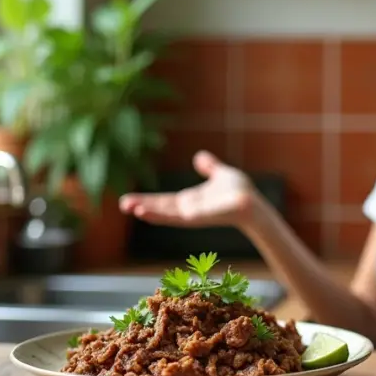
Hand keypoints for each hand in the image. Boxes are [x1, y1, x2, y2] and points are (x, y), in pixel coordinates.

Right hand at [118, 150, 256, 227]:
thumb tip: (199, 157)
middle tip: (122, 204)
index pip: (163, 201)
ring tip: (130, 207)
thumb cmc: (240, 191)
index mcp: (190, 201)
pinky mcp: (197, 217)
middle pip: (160, 208)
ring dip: (148, 210)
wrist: (253, 203)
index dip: (147, 199)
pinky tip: (146, 211)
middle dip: (141, 205)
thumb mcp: (220, 174)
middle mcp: (188, 209)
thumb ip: (210, 167)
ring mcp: (192, 215)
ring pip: (165, 213)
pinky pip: (176, 216)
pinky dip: (160, 214)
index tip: (129, 200)